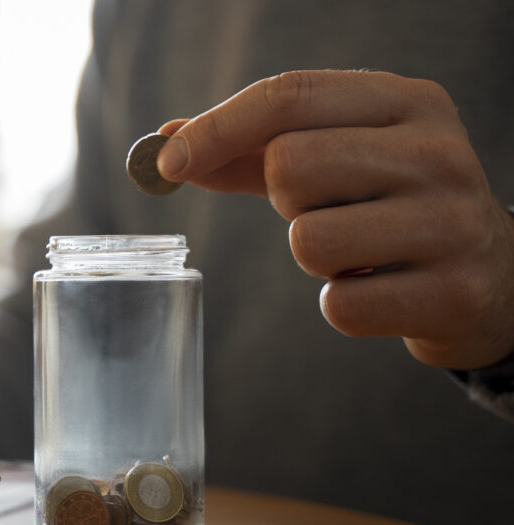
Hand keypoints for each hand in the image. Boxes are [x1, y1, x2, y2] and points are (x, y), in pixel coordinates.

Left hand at [156, 70, 513, 368]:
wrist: (493, 278)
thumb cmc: (392, 209)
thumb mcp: (338, 160)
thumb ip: (253, 150)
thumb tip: (168, 142)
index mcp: (408, 103)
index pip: (290, 95)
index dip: (217, 128)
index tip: (167, 163)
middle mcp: (439, 152)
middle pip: (290, 167)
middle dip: (285, 202)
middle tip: (326, 212)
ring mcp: (452, 223)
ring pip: (308, 241)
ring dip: (315, 258)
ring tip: (360, 254)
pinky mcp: (451, 293)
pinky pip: (338, 305)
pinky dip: (342, 304)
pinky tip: (382, 290)